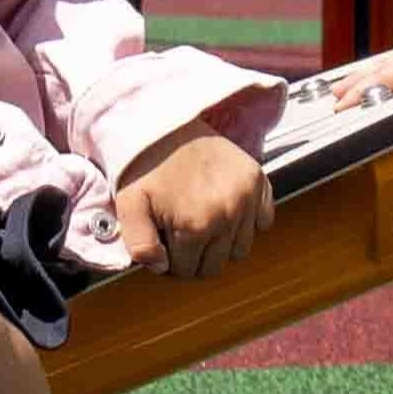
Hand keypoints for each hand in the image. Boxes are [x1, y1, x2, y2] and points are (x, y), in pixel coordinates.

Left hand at [111, 131, 273, 275]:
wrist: (167, 122)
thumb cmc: (145, 165)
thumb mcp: (128, 204)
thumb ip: (139, 244)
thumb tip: (161, 268)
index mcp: (194, 225)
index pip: (187, 271)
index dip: (172, 261)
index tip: (164, 243)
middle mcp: (227, 215)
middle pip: (215, 265)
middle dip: (196, 257)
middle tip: (180, 235)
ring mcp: (247, 198)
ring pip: (240, 249)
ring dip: (221, 243)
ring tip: (202, 221)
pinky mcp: (259, 182)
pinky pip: (264, 222)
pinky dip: (248, 223)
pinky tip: (225, 210)